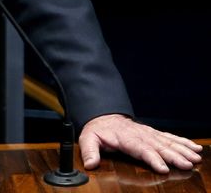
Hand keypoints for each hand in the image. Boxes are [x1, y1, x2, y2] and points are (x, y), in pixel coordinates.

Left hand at [79, 114, 202, 172]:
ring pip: (168, 142)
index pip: (141, 149)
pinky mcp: (155, 134)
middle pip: (159, 147)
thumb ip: (90, 151)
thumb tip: (90, 164)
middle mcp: (140, 135)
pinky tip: (195, 148)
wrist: (104, 116)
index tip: (163, 168)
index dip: (152, 158)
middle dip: (174, 156)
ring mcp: (149, 134)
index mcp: (126, 138)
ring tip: (195, 157)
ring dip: (183, 150)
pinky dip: (183, 142)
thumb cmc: (98, 130)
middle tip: (187, 164)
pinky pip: (171, 138)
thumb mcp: (88, 138)